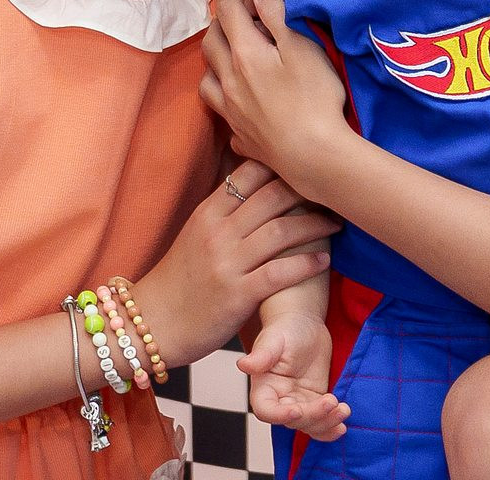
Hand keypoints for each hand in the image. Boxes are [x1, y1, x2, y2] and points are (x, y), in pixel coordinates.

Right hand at [131, 160, 338, 365]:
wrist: (152, 324)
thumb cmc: (180, 280)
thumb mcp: (195, 235)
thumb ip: (224, 213)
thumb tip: (256, 186)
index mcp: (208, 213)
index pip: (250, 174)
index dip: (283, 165)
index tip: (310, 166)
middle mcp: (218, 232)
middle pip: (272, 196)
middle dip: (308, 190)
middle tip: (334, 191)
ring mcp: (227, 263)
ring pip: (281, 231)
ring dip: (315, 225)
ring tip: (337, 223)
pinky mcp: (238, 294)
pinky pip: (279, 272)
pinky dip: (306, 263)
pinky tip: (324, 260)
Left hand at [201, 0, 353, 187]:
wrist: (313, 156)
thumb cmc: (314, 98)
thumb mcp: (302, 49)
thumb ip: (278, 17)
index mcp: (245, 55)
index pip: (230, 13)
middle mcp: (230, 81)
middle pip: (211, 44)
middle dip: (218, 23)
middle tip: (231, 13)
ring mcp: (232, 112)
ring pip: (208, 80)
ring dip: (213, 62)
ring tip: (227, 56)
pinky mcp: (241, 138)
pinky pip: (224, 116)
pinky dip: (225, 102)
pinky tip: (237, 105)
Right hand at [240, 313, 349, 439]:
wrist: (305, 324)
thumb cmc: (285, 329)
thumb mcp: (273, 339)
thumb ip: (261, 355)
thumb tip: (243, 364)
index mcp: (264, 388)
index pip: (266, 410)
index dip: (279, 415)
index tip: (297, 410)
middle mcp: (280, 399)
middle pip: (293, 421)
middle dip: (313, 416)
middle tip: (331, 402)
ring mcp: (299, 402)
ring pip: (309, 424)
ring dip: (326, 423)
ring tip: (342, 410)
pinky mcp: (314, 401)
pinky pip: (322, 420)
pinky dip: (332, 425)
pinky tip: (343, 421)